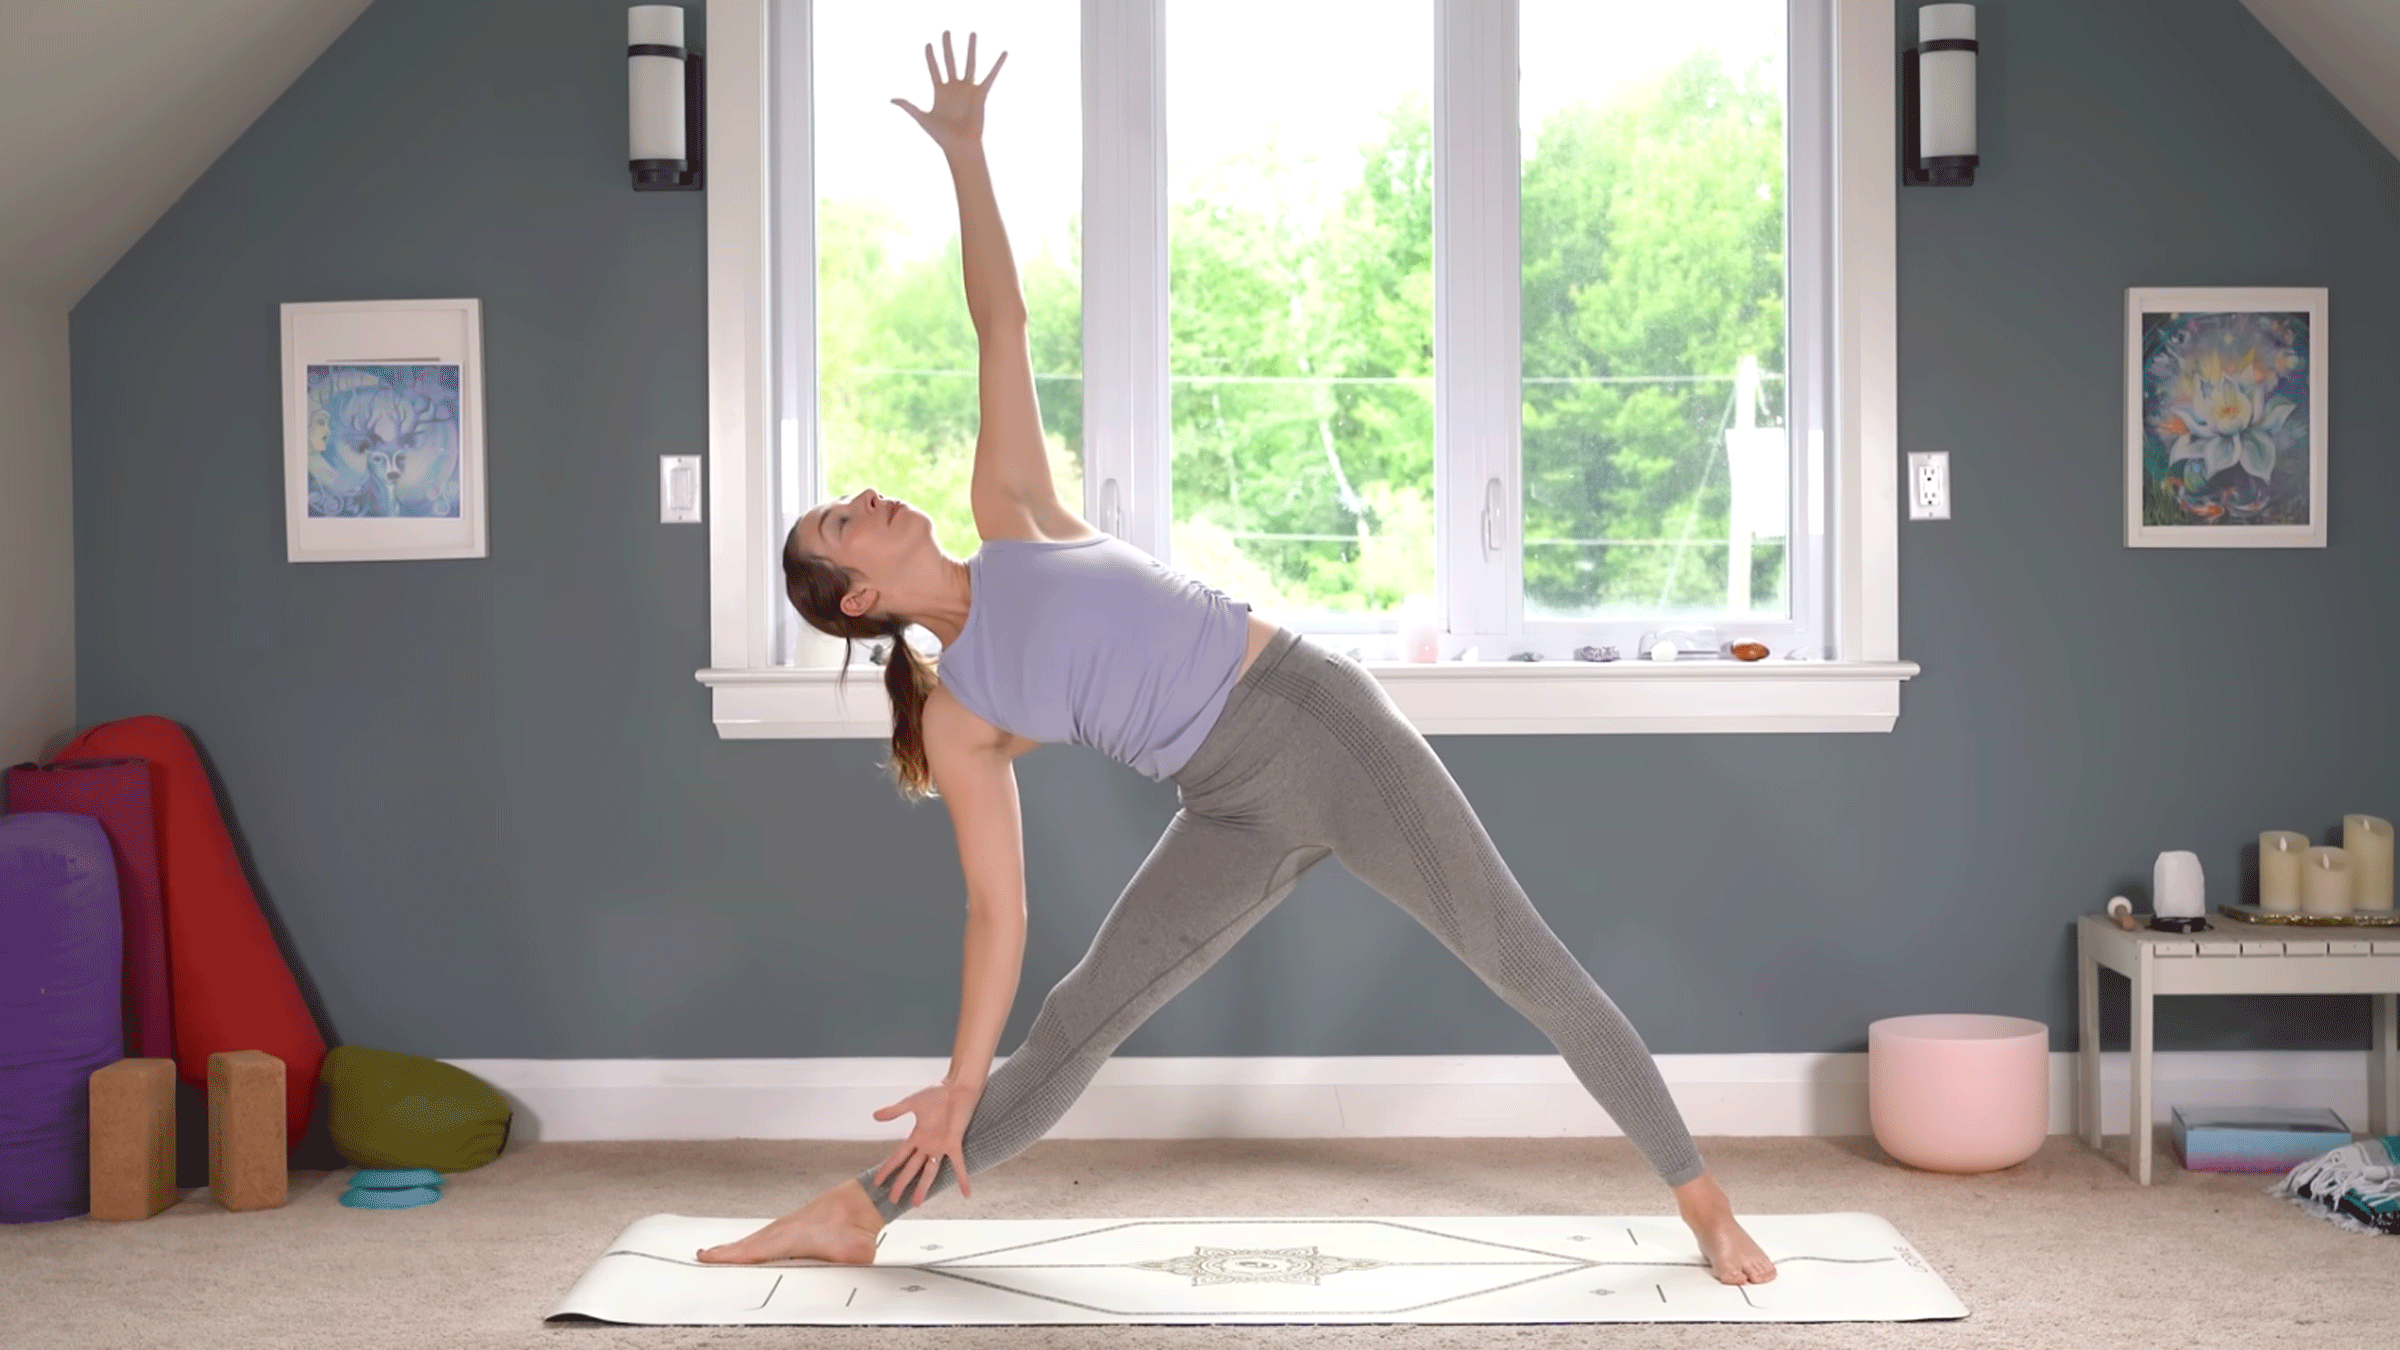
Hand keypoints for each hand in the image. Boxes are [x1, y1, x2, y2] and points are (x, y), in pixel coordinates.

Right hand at [870, 1079, 983, 1206]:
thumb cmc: (936, 1093)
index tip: (876, 1181)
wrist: (957, 1087)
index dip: (887, 1169)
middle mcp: (927, 1145)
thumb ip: (894, 1111)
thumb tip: (874, 1116)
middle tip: (893, 1200)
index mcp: (917, 1137)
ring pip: (930, 1172)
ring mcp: (941, 1146)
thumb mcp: (911, 1103)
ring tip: (916, 1203)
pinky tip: (966, 1194)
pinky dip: (962, 1179)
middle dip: (901, 1184)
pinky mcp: (954, 1143)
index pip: (898, 1157)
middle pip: (911, 1169)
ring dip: (923, 1187)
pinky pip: (959, 1164)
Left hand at [892, 30, 1006, 154]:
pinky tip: (1004, 52)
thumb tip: (891, 99)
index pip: (933, 69)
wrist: (961, 147)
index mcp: (939, 92)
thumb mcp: (922, 118)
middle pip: (950, 61)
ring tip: (973, 32)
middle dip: (948, 46)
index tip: (928, 44)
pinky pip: (990, 76)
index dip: (930, 57)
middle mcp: (954, 88)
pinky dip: (997, 65)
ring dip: (971, 48)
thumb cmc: (941, 136)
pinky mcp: (981, 94)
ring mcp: (968, 90)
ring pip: (970, 64)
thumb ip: (908, 106)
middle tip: (946, 31)